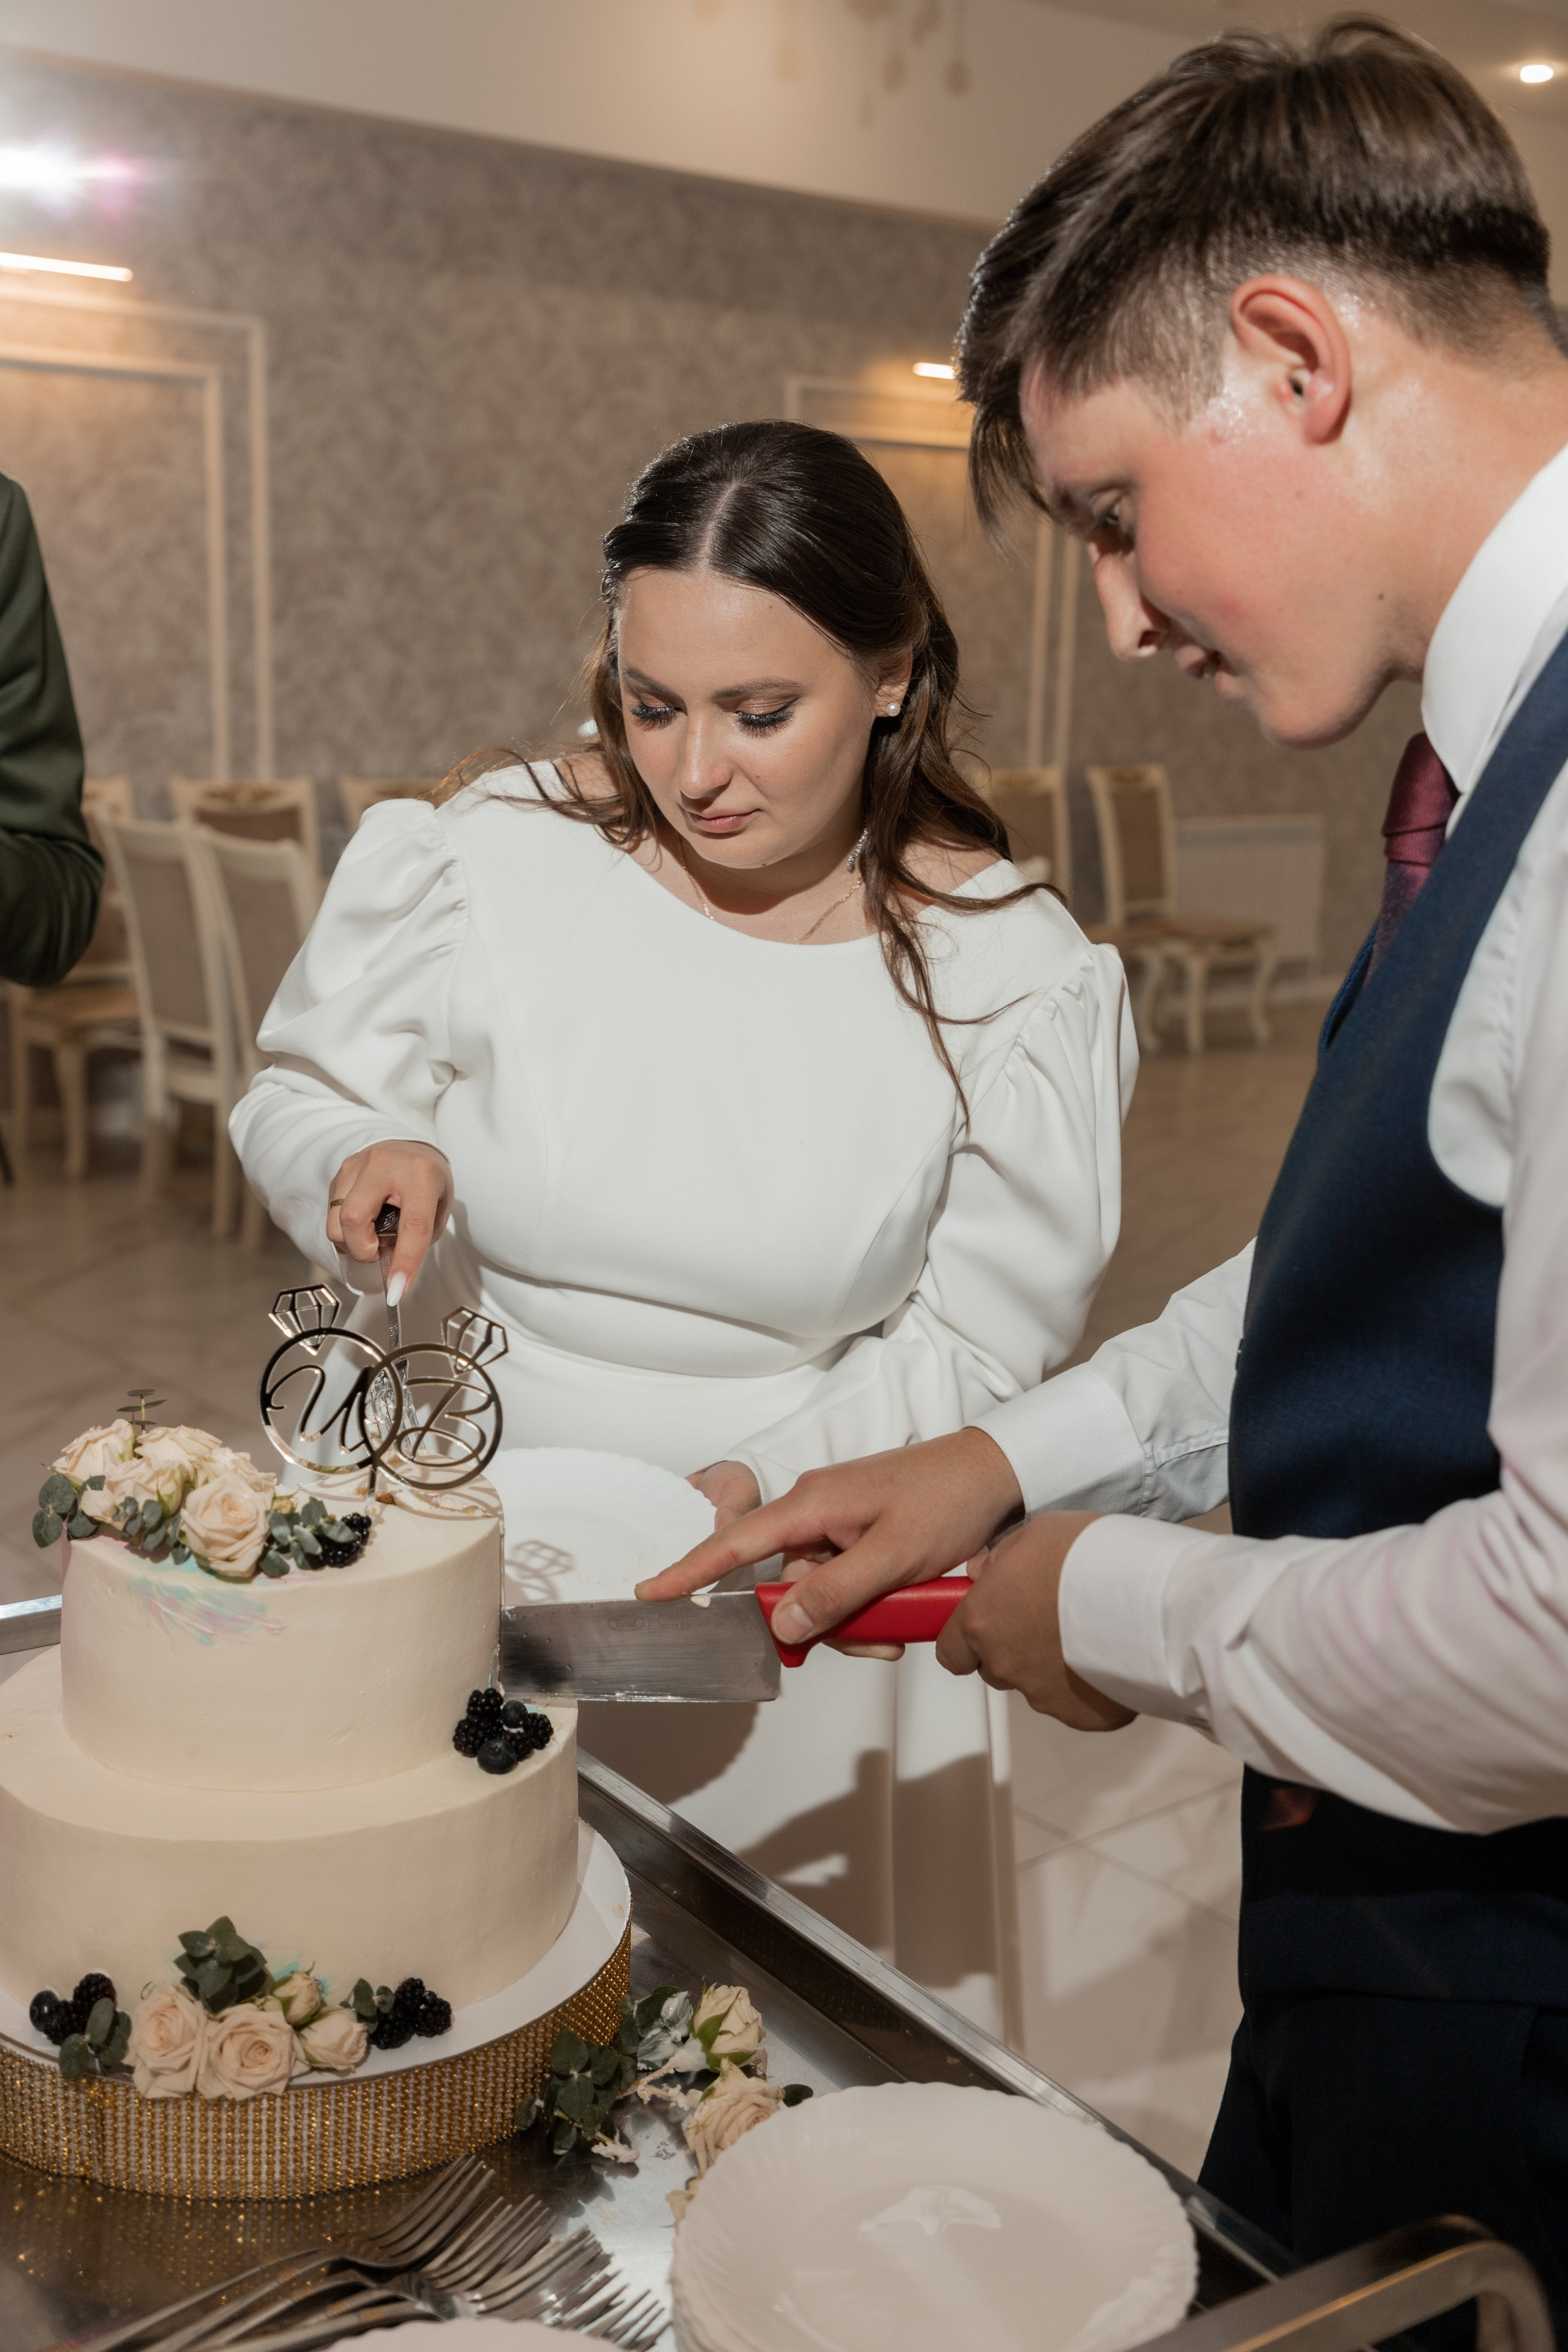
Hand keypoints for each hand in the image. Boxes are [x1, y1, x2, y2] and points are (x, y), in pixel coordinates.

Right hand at [325, 1141, 452, 1301]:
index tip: (398, 1290)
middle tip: (378, 1251)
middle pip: (354, 1220)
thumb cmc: (427, 1182)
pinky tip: (365, 1220)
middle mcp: (384, 1165)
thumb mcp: (437, 1209)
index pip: (412, 1225)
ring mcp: (357, 1166)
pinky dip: (346, 1230)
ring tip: (372, 1234)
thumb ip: (416, 1240)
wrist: (411, 1149)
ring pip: (336, 1222)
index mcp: (420, 1175)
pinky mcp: (340, 1173)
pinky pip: (331, 1214)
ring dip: (352, 1242)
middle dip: (363, 1250)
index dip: (405, 1261)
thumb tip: (391, 1270)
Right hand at [636, 1428, 1024, 1649]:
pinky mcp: (858, 1536)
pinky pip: (843, 1584)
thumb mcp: (893, 1556)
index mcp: (810, 1504)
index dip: (693, 1571)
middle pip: (785, 1583)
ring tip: (900, 1626)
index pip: (737, 1543)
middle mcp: (814, 1511)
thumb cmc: (946, 1499)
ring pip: (817, 1592)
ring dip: (852, 1620)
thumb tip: (782, 1625)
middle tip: (871, 1640)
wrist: (995, 1474)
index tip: (653, 1594)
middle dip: (819, 1623)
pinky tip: (901, 1613)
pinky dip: (865, 1606)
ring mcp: (836, 1524)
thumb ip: (835, 1592)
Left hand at [936, 1512, 1133, 1729]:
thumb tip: (982, 1576)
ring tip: (1089, 1633)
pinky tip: (1111, 1655)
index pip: (951, 1652)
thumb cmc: (1092, 1557)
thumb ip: (999, 1560)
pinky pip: (1076, 1703)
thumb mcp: (1035, 1534)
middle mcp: (1006, 1665)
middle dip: (1014, 1648)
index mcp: (983, 1622)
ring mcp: (1043, 1697)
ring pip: (1035, 1687)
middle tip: (1049, 1619)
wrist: (1152, 1601)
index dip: (967, 1639)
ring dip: (1052, 1666)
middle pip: (994, 1668)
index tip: (991, 1622)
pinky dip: (1088, 1685)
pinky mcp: (1083, 1717)